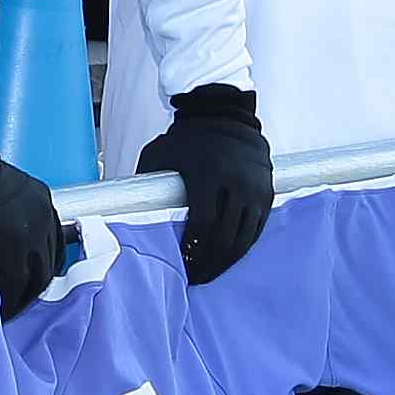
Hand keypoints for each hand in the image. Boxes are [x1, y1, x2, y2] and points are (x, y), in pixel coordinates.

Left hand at [139, 84, 277, 282]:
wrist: (226, 116)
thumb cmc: (185, 139)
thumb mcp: (159, 153)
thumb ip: (147, 182)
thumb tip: (126, 214)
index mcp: (208, 173)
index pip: (204, 225)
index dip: (194, 251)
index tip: (184, 265)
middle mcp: (237, 181)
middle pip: (225, 237)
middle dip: (210, 263)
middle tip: (197, 278)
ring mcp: (256, 188)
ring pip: (244, 238)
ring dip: (227, 261)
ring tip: (210, 272)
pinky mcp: (268, 193)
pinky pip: (256, 229)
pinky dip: (242, 247)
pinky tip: (227, 256)